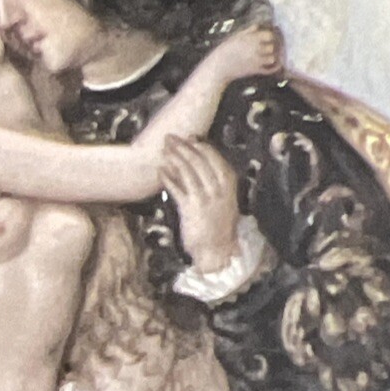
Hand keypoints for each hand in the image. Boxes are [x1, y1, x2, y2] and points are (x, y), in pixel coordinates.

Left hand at [160, 136, 239, 275]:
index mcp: (228, 185)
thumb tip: (201, 169)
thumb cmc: (219, 229)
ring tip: (164, 149)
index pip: (214, 158)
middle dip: (183, 147)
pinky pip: (177, 189)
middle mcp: (218, 189)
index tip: (190, 138)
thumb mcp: (224, 204)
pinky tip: (161, 171)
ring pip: (188, 171)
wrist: (217, 252)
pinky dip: (168, 178)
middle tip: (171, 138)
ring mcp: (204, 198)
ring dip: (175, 157)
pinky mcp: (190, 209)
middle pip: (199, 161)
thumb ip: (216, 186)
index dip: (200, 146)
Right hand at [206, 22, 282, 82]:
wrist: (219, 67)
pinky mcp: (255, 71)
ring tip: (269, 55)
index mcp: (252, 39)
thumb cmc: (225, 50)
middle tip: (269, 45)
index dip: (269, 35)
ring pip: (272, 58)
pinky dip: (274, 68)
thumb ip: (248, 31)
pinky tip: (277, 65)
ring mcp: (257, 61)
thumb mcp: (235, 37)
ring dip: (272, 56)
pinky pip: (269, 70)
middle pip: (272, 46)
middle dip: (271, 46)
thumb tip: (257, 26)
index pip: (269, 35)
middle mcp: (256, 50)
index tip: (267, 36)